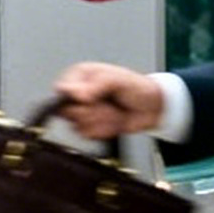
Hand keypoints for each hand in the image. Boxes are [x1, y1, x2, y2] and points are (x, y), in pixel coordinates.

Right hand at [51, 62, 165, 139]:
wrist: (152, 108)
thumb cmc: (136, 88)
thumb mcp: (117, 79)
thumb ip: (97, 85)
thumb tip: (78, 94)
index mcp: (80, 77)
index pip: (62, 89)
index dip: (73, 97)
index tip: (89, 99)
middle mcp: (78, 95)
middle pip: (67, 111)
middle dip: (93, 111)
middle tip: (108, 104)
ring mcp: (83, 112)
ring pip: (78, 125)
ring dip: (102, 121)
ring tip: (114, 111)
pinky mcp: (90, 128)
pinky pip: (88, 135)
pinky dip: (104, 130)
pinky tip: (114, 122)